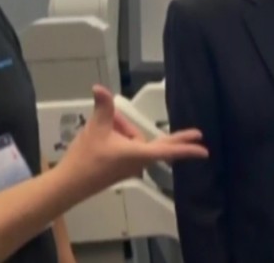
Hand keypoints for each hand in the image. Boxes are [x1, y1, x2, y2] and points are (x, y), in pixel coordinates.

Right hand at [58, 85, 208, 192]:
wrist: (70, 184)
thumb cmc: (86, 158)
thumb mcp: (95, 128)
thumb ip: (103, 107)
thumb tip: (100, 88)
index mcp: (137, 153)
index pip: (167, 150)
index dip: (186, 148)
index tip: (203, 150)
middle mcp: (138, 161)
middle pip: (158, 145)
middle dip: (174, 139)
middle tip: (197, 134)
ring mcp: (131, 166)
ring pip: (136, 141)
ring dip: (124, 130)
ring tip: (102, 126)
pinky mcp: (122, 168)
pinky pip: (129, 147)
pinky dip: (120, 137)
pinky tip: (103, 133)